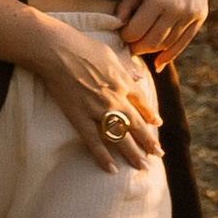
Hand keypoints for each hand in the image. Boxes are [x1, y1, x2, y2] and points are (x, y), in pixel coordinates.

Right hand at [34, 19, 162, 173]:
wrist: (59, 51)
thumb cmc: (83, 47)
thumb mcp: (110, 54)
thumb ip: (126, 69)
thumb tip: (139, 76)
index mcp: (123, 82)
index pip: (142, 103)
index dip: (151, 115)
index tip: (157, 125)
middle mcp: (115, 98)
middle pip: (137, 124)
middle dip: (149, 141)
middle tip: (159, 154)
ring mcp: (98, 110)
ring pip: (120, 137)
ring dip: (133, 153)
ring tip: (143, 167)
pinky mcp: (80, 117)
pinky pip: (94, 141)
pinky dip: (103, 156)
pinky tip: (112, 170)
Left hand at [116, 0, 211, 66]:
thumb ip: (127, 5)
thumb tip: (117, 25)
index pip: (136, 30)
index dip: (127, 37)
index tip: (123, 36)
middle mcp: (175, 9)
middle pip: (152, 42)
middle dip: (138, 47)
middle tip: (131, 46)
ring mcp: (189, 15)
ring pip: (167, 44)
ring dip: (152, 50)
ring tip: (143, 48)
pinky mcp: (200, 17)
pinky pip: (183, 43)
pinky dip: (170, 55)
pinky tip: (159, 62)